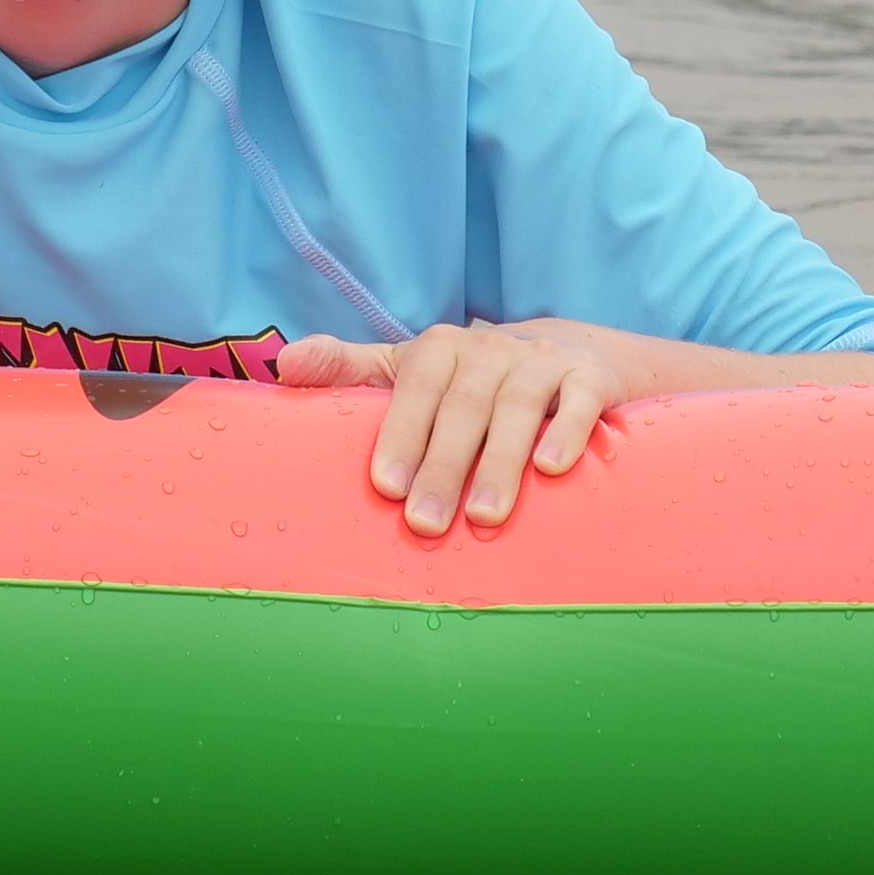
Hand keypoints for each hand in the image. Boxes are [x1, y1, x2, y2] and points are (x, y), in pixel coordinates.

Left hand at [277, 318, 645, 534]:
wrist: (570, 352)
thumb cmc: (470, 378)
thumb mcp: (409, 369)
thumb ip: (348, 368)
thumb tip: (281, 364)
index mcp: (440, 349)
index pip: (415, 386)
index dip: (400, 433)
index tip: (384, 487)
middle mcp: (490, 349)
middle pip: (464, 406)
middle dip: (443, 466)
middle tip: (424, 525)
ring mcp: (543, 360)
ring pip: (518, 407)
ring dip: (499, 461)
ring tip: (483, 516)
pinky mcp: (591, 378)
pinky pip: (580, 402)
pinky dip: (566, 432)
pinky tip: (553, 470)